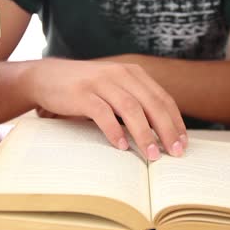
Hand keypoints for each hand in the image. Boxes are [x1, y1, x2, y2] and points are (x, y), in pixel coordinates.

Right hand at [22, 58, 187, 160]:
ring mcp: (100, 82)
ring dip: (144, 134)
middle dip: (167, 130)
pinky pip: (103, 113)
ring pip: (131, 109)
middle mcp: (120, 74)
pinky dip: (114, 131)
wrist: (46, 77)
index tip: (183, 142)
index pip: (163, 98)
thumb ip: (135, 101)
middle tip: (175, 152)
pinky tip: (122, 146)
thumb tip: (160, 131)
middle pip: (152, 103)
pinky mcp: (82, 93)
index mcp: (133, 73)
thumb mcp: (115, 88)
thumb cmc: (86, 88)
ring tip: (152, 155)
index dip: (176, 121)